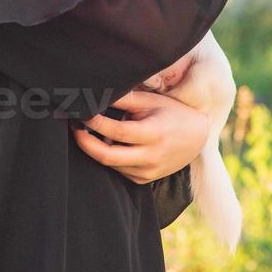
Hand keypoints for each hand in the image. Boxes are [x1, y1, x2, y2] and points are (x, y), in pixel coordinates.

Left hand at [70, 88, 209, 184]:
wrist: (198, 137)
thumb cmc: (172, 113)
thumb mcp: (151, 101)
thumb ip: (125, 99)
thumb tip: (97, 92)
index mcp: (153, 134)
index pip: (116, 131)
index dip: (94, 123)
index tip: (81, 112)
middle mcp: (151, 157)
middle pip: (107, 156)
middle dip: (85, 143)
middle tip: (74, 127)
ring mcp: (148, 172)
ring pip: (111, 165)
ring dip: (96, 149)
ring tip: (87, 131)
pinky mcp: (145, 179)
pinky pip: (120, 170)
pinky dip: (110, 158)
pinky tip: (107, 143)